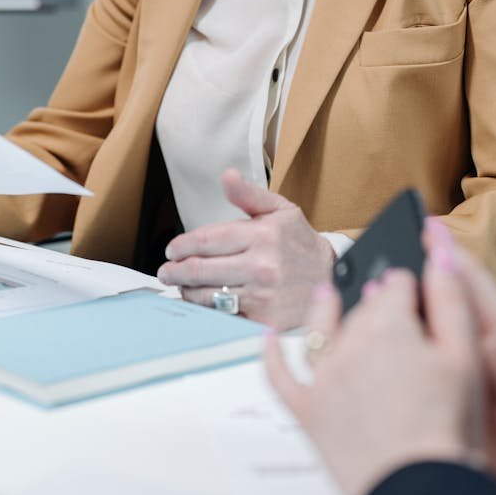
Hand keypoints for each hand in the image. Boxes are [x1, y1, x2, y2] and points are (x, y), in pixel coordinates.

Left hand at [156, 169, 334, 328]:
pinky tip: (202, 301)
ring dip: (185, 291)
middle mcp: (261, 265)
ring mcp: (261, 294)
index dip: (181, 246)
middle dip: (174, 270)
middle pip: (199, 269)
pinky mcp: (262, 318)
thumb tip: (227, 176)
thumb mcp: (279, 209)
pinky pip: (222, 315)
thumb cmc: (299, 242)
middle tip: (166, 271)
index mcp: (261, 235)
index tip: (172, 249)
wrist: (329, 276)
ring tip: (180, 285)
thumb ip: (248, 194)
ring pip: (206, 295)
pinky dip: (207, 310)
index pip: (205, 240)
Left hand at [264, 242, 484, 494]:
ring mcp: (324, 378)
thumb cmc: (448, 428)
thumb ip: (450, 297)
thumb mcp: (464, 356)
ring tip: (326, 293)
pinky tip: (267, 338)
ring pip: (321, 330)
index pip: (396, 285)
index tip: (418, 292)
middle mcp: (349, 342)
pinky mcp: (307, 412)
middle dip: (377, 303)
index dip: (410, 287)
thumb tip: (437, 247)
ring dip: (323, 308)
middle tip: (393, 310)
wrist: (419, 493)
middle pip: (362, 308)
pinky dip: (271, 354)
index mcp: (389, 324)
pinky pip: (281, 375)